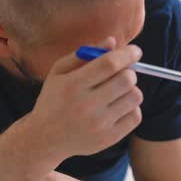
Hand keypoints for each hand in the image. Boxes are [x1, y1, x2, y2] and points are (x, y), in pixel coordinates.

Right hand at [30, 36, 143, 158]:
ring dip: (131, 89)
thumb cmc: (54, 99)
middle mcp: (86, 105)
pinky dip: (131, 108)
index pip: (109, 64)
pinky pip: (136, 116)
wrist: (45, 138)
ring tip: (118, 91)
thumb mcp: (59, 72)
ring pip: (135, 96)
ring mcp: (99, 124)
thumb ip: (84, 54)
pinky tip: (118, 107)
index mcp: (73, 85)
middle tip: (122, 73)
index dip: (127, 54)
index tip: (135, 51)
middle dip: (129, 71)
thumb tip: (112, 42)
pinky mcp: (109, 138)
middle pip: (126, 79)